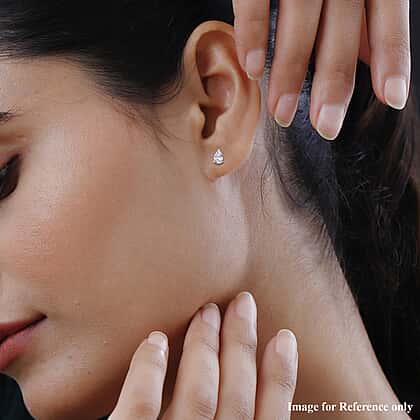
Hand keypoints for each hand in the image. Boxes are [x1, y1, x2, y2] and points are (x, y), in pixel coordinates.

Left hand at [109, 291, 297, 418]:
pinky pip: (140, 409)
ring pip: (197, 395)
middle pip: (236, 396)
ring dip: (205, 346)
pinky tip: (155, 340)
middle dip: (242, 343)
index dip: (280, 377)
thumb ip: (227, 418)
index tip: (284, 338)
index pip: (271, 419)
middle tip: (242, 302)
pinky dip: (149, 372)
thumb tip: (239, 383)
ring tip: (207, 311)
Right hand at [232, 0, 410, 139]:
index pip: (388, 18)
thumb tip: (373, 59)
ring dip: (290, 72)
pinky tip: (253, 69)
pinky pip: (257, 0)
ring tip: (282, 113)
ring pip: (300, 22)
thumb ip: (366, 12)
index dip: (392, 59)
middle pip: (342, 30)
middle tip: (326, 127)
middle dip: (334, 82)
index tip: (393, 99)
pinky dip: (254, 34)